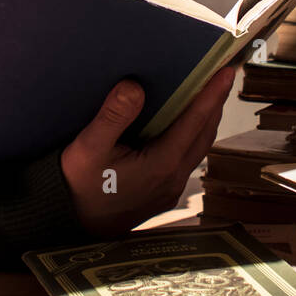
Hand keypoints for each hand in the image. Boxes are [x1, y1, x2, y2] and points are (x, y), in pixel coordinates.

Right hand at [60, 65, 238, 238]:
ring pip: (198, 149)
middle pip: (204, 135)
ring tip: (209, 96)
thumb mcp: (89, 147)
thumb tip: (135, 86)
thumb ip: (114, 116)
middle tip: (222, 75)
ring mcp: (170, 190)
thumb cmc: (77, 185)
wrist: (68, 224)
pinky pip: (187, 159)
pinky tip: (184, 126)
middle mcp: (173, 179)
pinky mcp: (162, 195)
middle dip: (215, 104)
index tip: (227, 71)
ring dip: (206, 122)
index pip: (195, 122)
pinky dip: (193, 137)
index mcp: (161, 164)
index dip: (212, 94)